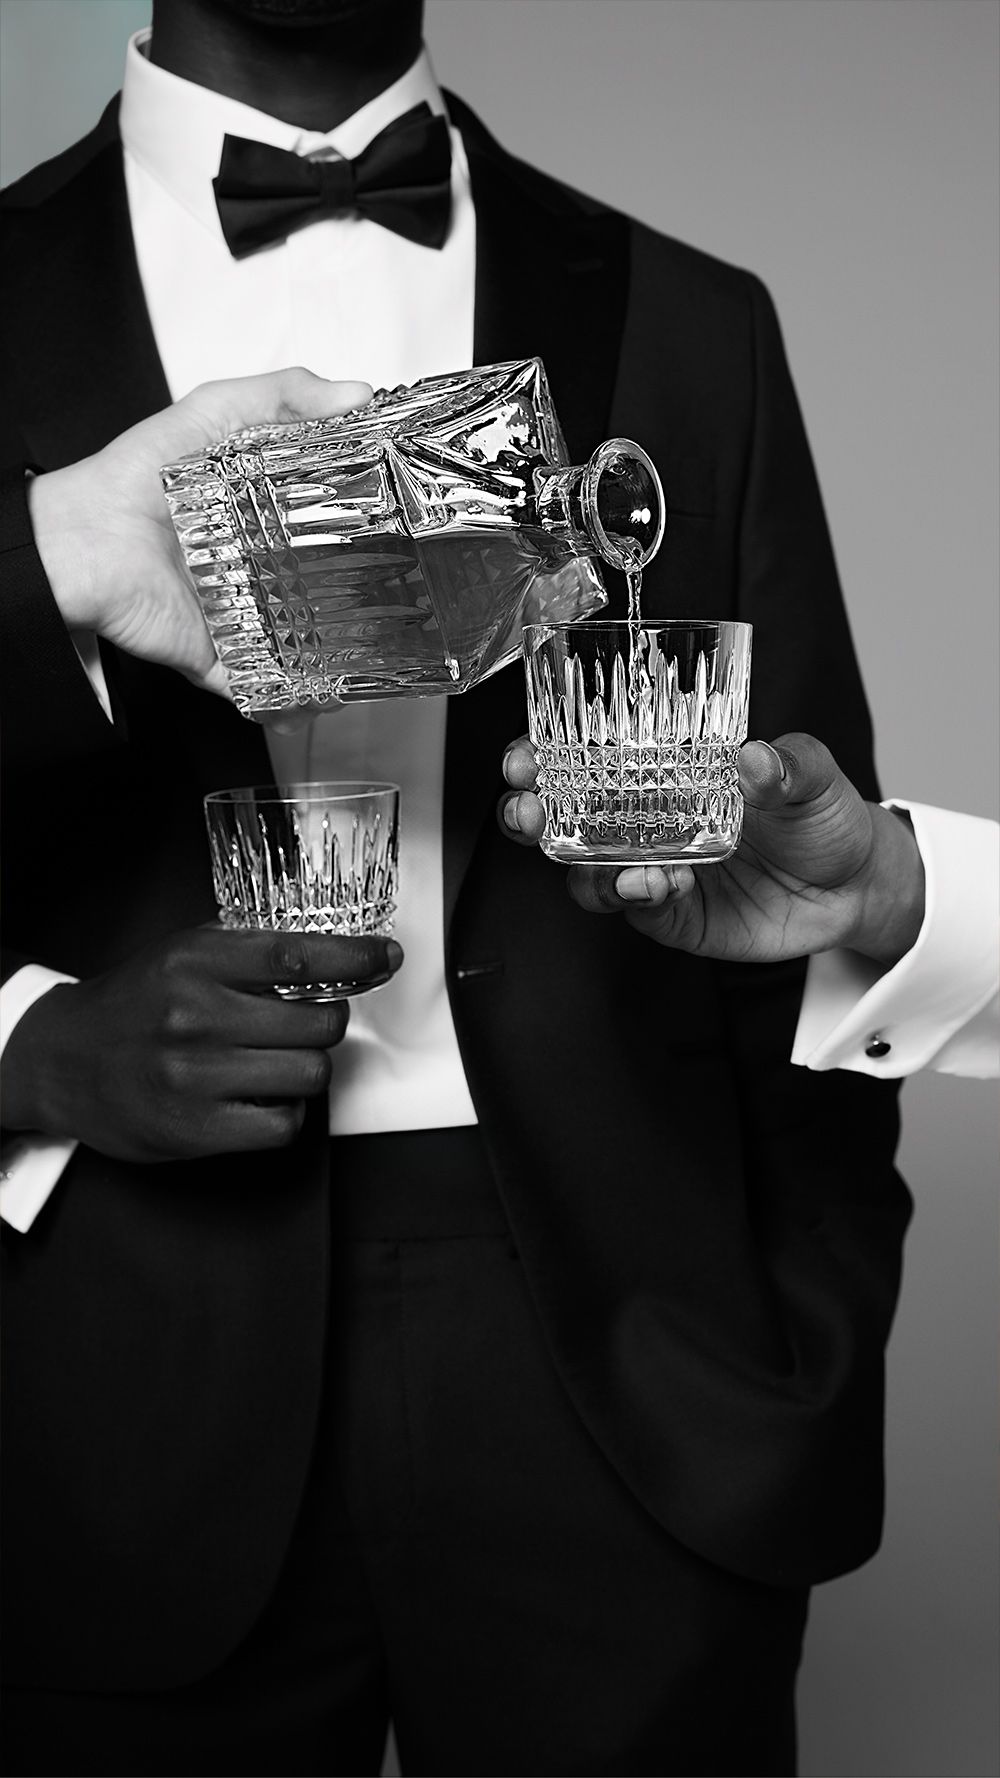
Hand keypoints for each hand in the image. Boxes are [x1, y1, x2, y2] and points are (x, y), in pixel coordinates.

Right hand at [1, 927, 402, 1162]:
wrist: (62, 1060)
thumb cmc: (131, 1006)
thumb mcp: (181, 956)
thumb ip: (248, 953)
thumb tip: (336, 954)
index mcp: (195, 963)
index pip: (298, 956)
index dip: (354, 959)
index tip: (384, 958)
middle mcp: (196, 1016)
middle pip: (319, 1023)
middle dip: (326, 1023)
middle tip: (307, 1024)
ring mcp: (195, 1076)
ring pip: (309, 1074)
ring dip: (306, 1069)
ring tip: (276, 1062)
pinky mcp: (196, 1129)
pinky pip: (283, 1124)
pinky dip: (285, 1113)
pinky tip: (262, 1098)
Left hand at [27, 368, 371, 699]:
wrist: (86, 541)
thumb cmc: (138, 477)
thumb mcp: (215, 410)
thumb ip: (284, 394)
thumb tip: (356, 393)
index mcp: (254, 512)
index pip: (320, 519)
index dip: (360, 518)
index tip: (403, 518)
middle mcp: (250, 566)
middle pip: (318, 584)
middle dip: (360, 593)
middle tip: (404, 589)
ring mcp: (238, 614)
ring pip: (300, 640)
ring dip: (336, 652)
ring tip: (382, 651)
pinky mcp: (219, 655)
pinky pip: (262, 687)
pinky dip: (293, 701)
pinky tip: (327, 697)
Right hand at [499, 732, 925, 967]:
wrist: (857, 886)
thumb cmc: (823, 815)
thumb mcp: (813, 776)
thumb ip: (787, 764)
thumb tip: (756, 756)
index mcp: (663, 773)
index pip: (587, 760)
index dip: (544, 755)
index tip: (524, 751)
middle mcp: (647, 822)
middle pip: (565, 819)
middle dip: (531, 814)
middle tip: (526, 807)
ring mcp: (656, 870)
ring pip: (588, 872)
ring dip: (582, 865)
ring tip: (612, 860)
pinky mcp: (675, 916)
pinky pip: (637, 910)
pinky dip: (637, 896)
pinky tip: (655, 884)